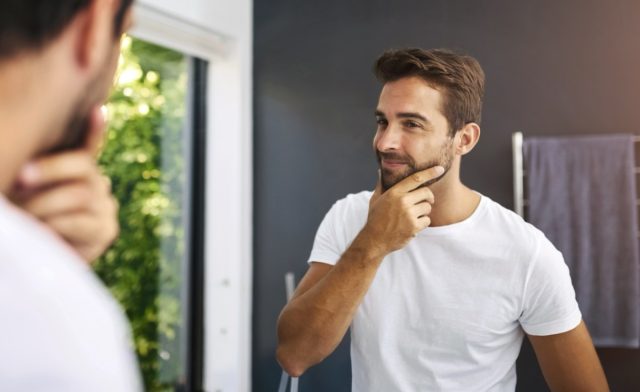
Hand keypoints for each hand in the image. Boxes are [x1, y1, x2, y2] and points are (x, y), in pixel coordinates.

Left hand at [10, 107, 118, 262]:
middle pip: (83, 166)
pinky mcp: (106, 230)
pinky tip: (43, 230)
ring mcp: (105, 205)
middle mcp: (96, 183)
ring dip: (44, 205)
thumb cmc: (25, 224)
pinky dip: (57, 226)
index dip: (95, 129)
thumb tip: (21, 167)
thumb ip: (30, 175)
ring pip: (79, 194)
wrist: (39, 266)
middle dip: (49, 169)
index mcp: (76, 171)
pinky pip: (82, 221)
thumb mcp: (25, 196)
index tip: (97, 110)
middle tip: (19, 179)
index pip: (89, 145)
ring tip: (24, 217)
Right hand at [362, 166, 443, 255]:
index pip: (416, 179)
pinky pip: (427, 220)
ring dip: (424, 212)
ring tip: (413, 216)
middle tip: (426, 201)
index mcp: (394, 193)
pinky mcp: (414, 226)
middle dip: (428, 197)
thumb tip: (380, 171)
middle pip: (426, 193)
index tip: (440, 169)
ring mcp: (408, 214)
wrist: (374, 240)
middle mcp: (402, 201)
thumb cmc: (375, 219)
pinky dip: (422, 223)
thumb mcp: (375, 200)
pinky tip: (412, 225)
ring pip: (427, 207)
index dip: (430, 173)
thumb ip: (381, 185)